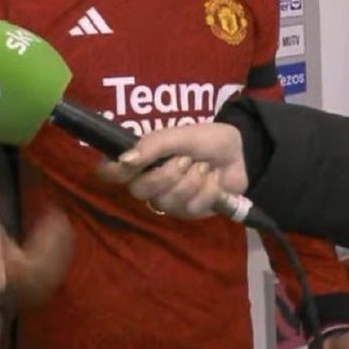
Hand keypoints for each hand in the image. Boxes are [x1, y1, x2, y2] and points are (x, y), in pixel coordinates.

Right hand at [94, 122, 249, 218]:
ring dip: (192, 181)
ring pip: (167, 200)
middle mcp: (147, 182)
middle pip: (139, 190)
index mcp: (139, 160)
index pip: (109, 172)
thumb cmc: (204, 139)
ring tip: (204, 167)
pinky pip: (190, 207)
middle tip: (186, 159)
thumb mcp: (177, 135)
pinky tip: (214, 181)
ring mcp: (167, 200)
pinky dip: (207, 191)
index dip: (112, 171)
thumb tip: (124, 160)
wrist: (240, 153)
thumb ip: (150, 146)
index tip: (126, 166)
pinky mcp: (188, 212)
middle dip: (167, 175)